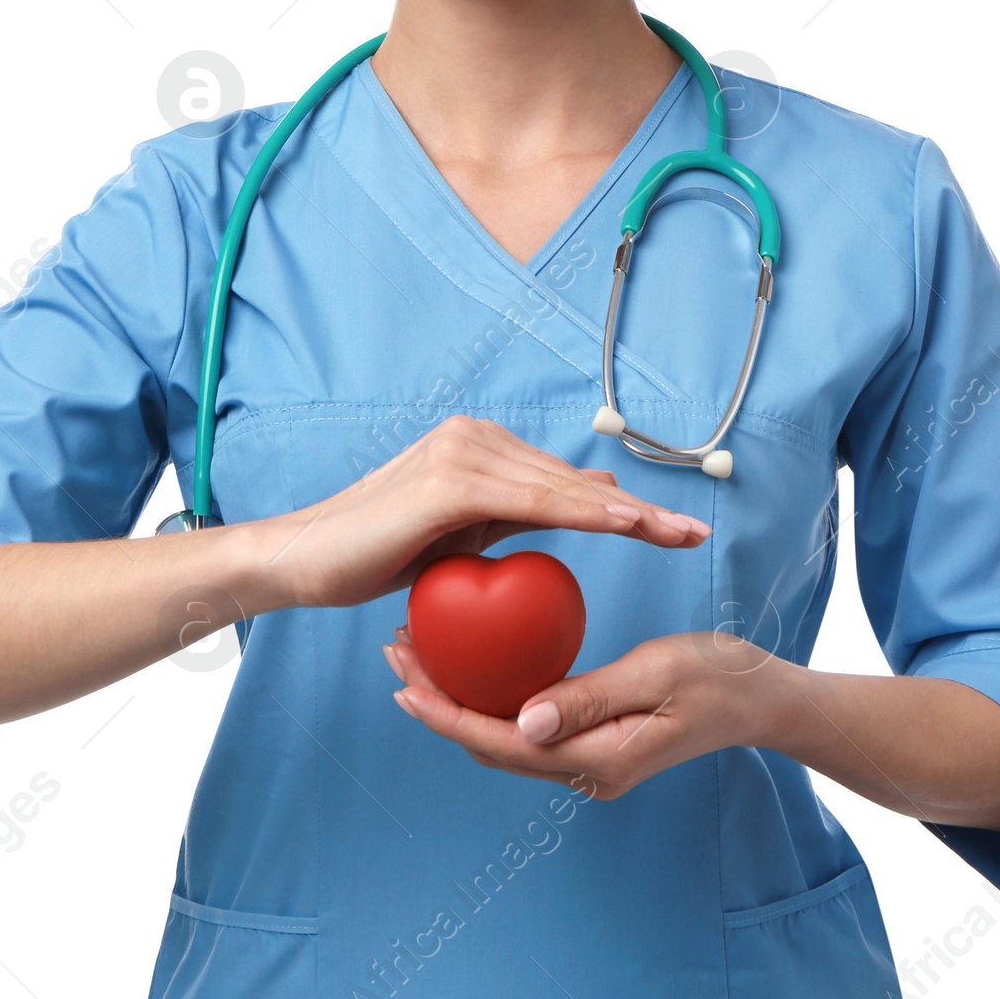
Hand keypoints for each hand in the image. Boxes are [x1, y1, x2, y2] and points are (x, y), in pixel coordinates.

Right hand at [257, 414, 709, 612]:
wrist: (304, 562)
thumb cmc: (375, 555)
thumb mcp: (458, 539)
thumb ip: (512, 519)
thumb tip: (578, 510)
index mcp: (477, 447)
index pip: (562, 482)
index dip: (622, 508)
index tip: (674, 530)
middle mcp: (473, 436)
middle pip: (571, 482)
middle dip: (640, 511)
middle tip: (695, 534)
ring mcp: (462, 451)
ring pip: (560, 491)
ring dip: (625, 515)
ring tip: (676, 534)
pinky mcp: (450, 479)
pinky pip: (532, 502)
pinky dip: (582, 516)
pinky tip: (625, 528)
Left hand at [383, 624, 778, 799]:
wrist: (762, 699)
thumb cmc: (719, 676)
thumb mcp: (655, 673)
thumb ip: (588, 698)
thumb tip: (522, 720)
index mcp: (600, 760)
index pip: (503, 743)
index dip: (447, 715)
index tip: (403, 683)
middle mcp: (587, 772)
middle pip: (492, 745)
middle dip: (438, 704)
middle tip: (398, 648)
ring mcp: (590, 764)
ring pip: (505, 739)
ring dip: (460, 699)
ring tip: (421, 649)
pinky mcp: (593, 745)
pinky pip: (529, 727)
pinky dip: (493, 697)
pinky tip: (474, 659)